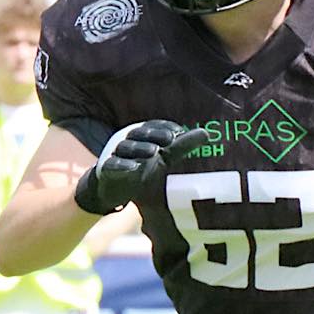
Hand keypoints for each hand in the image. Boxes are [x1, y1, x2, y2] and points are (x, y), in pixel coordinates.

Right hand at [74, 119, 212, 214]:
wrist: (113, 187)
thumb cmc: (142, 167)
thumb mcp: (164, 156)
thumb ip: (182, 145)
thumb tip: (206, 133)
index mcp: (142, 134)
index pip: (153, 126)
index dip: (165, 128)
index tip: (179, 132)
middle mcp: (128, 140)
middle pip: (139, 133)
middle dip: (154, 134)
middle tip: (170, 139)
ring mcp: (115, 154)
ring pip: (126, 148)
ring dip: (139, 148)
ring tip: (154, 152)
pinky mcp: (106, 170)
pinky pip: (112, 165)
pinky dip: (122, 165)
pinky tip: (133, 167)